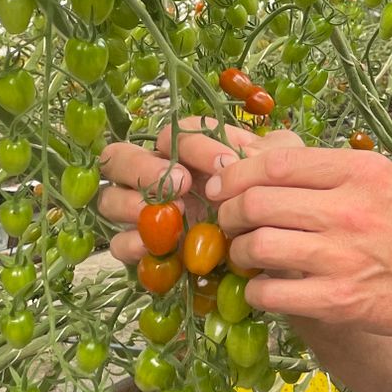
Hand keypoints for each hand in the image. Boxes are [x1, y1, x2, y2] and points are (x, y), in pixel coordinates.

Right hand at [95, 117, 286, 263]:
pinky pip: (119, 244)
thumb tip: (245, 150)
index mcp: (187, 153)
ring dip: (132, 202)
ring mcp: (144, 214)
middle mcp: (157, 178)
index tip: (226, 163)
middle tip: (182, 183)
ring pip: (110, 198)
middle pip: (120, 157)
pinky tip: (158, 246)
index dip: (194, 143)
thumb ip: (266, 153)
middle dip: (145, 166)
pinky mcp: (144, 250)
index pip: (172, 134)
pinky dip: (132, 243)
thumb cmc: (273, 205)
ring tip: (171, 214)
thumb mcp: (278, 174)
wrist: (280, 257)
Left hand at [206, 144, 391, 334]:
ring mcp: (343, 257)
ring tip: (247, 254)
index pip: (275, 163)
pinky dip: (256, 289)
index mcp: (358, 171)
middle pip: (257, 202)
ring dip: (239, 251)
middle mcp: (349, 210)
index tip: (223, 184)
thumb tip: (258, 162)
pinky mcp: (338, 301)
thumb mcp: (380, 178)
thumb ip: (327, 171)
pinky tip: (265, 287)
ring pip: (257, 246)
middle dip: (231, 213)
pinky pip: (271, 292)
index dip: (237, 174)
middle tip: (231, 222)